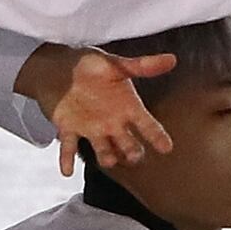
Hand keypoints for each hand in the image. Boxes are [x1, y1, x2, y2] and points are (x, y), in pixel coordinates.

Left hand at [17, 44, 175, 174]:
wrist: (59, 67)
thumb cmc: (90, 66)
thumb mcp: (116, 64)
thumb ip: (142, 66)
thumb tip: (172, 59)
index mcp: (127, 107)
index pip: (147, 125)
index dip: (157, 136)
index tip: (167, 148)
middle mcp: (112, 123)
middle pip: (128, 144)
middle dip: (132, 152)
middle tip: (134, 155)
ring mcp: (91, 129)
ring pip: (103, 150)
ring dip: (106, 157)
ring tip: (109, 160)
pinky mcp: (69, 129)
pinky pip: (69, 148)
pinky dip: (67, 160)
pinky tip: (67, 171)